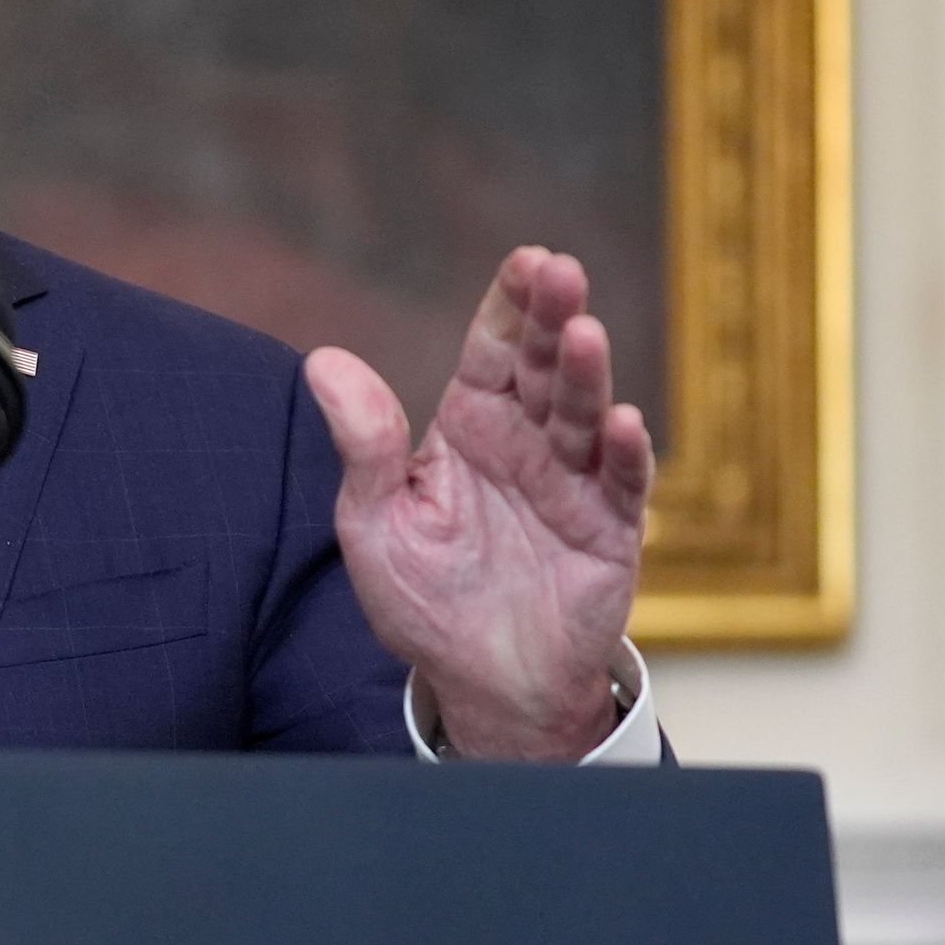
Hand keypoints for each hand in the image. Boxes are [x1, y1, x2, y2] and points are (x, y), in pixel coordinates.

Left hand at [304, 248, 653, 760]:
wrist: (482, 685)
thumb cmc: (425, 599)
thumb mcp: (375, 522)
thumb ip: (363, 444)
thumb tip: (321, 360)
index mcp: (471, 428)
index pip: (493, 351)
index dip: (511, 305)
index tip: (526, 260)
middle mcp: (527, 443)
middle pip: (543, 368)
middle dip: (552, 318)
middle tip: (561, 271)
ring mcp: (573, 483)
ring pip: (583, 415)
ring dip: (585, 375)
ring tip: (584, 333)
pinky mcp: (610, 532)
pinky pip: (619, 485)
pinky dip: (622, 453)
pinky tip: (620, 421)